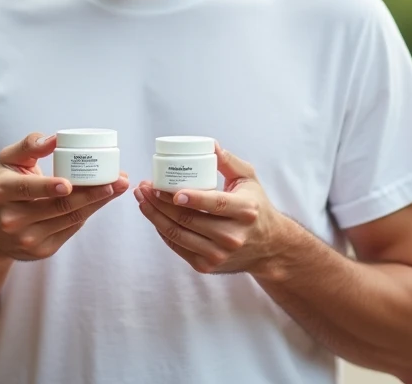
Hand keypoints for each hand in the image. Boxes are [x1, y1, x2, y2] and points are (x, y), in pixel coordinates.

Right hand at [0, 132, 128, 262]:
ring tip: (118, 187)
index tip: (70, 183)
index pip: (28, 189)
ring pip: (70, 219)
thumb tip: (56, 139)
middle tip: (116, 181)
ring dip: (97, 203)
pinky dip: (87, 213)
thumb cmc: (4, 186)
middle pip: (58, 206)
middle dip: (91, 193)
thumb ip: (30, 146)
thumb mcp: (8, 160)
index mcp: (1, 193)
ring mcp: (27, 239)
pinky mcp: (41, 251)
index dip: (49, 187)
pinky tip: (101, 200)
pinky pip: (71, 229)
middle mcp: (12, 220)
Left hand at [134, 143, 289, 275]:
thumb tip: (209, 145)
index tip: (169, 190)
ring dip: (154, 216)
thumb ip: (229, 161)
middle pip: (188, 219)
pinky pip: (177, 247)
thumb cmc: (256, 207)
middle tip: (145, 187)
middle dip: (160, 202)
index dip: (191, 198)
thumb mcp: (249, 179)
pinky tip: (153, 215)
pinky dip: (162, 230)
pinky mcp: (207, 266)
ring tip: (142, 199)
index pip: (214, 204)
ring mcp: (219, 254)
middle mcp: (233, 235)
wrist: (269, 247)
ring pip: (178, 234)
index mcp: (245, 210)